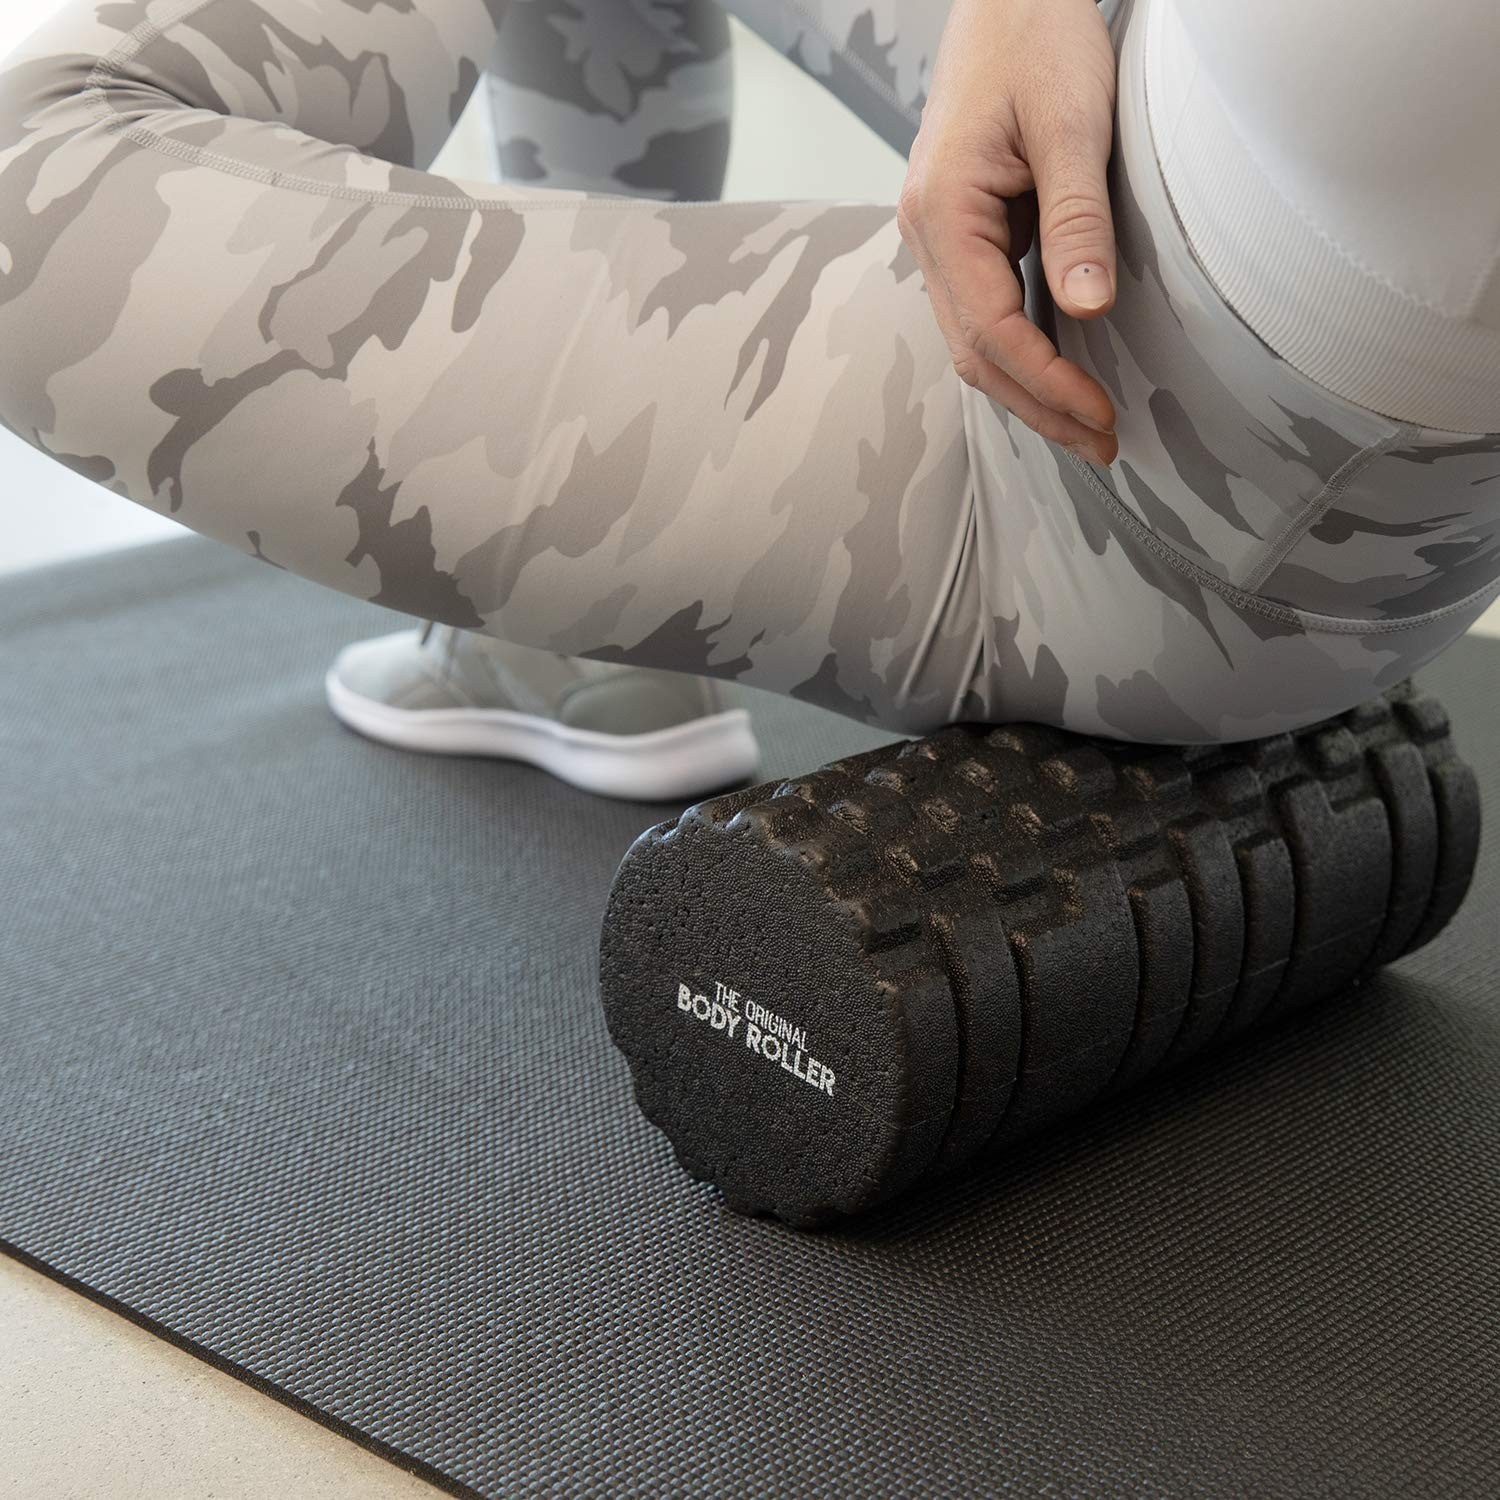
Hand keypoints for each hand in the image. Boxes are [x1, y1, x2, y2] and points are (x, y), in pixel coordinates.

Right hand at [897, 0, 1119, 464]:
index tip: (1101, 414)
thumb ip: (1078, 215)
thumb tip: (1089, 308)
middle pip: (975, 353)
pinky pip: (983, 313)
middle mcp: (926, 235)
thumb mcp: (1072, 120)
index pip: (991, 329)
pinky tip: (1059, 373)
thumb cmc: (1036, 37)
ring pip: (974, 341)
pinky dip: (1021, 353)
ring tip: (1086, 425)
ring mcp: (937, 238)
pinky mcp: (961, 233)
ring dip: (1028, 389)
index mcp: (942, 212)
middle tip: (1102, 445)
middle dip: (1038, 407)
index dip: (1047, 382)